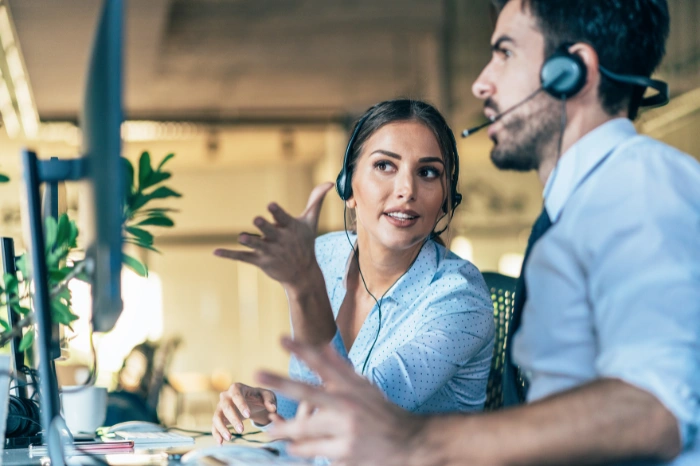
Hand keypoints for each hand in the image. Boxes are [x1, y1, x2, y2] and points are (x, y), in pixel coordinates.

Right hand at [211, 382, 276, 443]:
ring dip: (222, 428)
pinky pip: (214, 425)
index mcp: (237, 387)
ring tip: (230, 438)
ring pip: (217, 417)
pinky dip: (216, 434)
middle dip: (233, 419)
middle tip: (241, 430)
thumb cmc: (260, 397)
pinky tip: (221, 443)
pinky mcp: (219, 417)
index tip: (248, 415)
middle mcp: (226, 396)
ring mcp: (220, 407)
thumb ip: (270, 400)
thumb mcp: (267, 396)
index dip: (241, 404)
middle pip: (226, 406)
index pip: (237, 394)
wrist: (253, 403)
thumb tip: (272, 409)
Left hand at [213, 182, 333, 288]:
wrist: (302, 274)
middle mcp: (279, 240)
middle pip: (269, 231)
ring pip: (256, 244)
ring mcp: (268, 251)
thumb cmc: (305, 243)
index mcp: (290, 228)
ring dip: (249, 241)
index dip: (276, 212)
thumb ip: (316, 200)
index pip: (283, 218)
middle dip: (264, 227)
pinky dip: (229, 254)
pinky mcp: (259, 261)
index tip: (270, 205)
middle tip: (257, 220)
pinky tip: (216, 252)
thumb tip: (331, 182)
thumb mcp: (311, 222)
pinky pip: (242, 257)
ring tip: (242, 237)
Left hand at [257, 338, 424, 465]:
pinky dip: (311, 451)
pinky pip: (318, 454)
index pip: (323, 364)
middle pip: (308, 393)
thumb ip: (341, 369)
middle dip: (280, 383)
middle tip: (256, 374)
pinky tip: (316, 449)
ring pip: (304, 433)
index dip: (301, 350)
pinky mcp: (345, 456)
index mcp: (351, 389)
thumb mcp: (365, 388)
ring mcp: (346, 433)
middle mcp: (348, 407)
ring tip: (274, 432)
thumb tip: (323, 344)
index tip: (281, 338)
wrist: (409, 443)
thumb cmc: (382, 412)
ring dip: (286, 433)